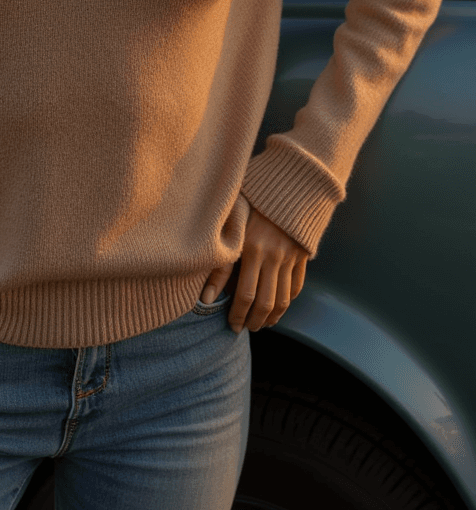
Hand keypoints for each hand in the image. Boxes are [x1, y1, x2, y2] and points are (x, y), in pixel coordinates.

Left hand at [200, 205, 307, 333]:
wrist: (286, 181)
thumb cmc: (251, 200)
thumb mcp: (231, 224)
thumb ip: (219, 263)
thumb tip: (206, 298)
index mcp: (253, 249)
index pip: (245, 295)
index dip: (238, 315)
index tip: (232, 325)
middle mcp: (274, 255)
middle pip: (266, 302)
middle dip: (254, 321)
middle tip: (246, 328)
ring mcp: (291, 256)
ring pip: (284, 299)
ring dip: (272, 316)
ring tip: (261, 324)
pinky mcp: (302, 254)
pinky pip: (296, 286)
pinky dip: (288, 301)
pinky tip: (278, 307)